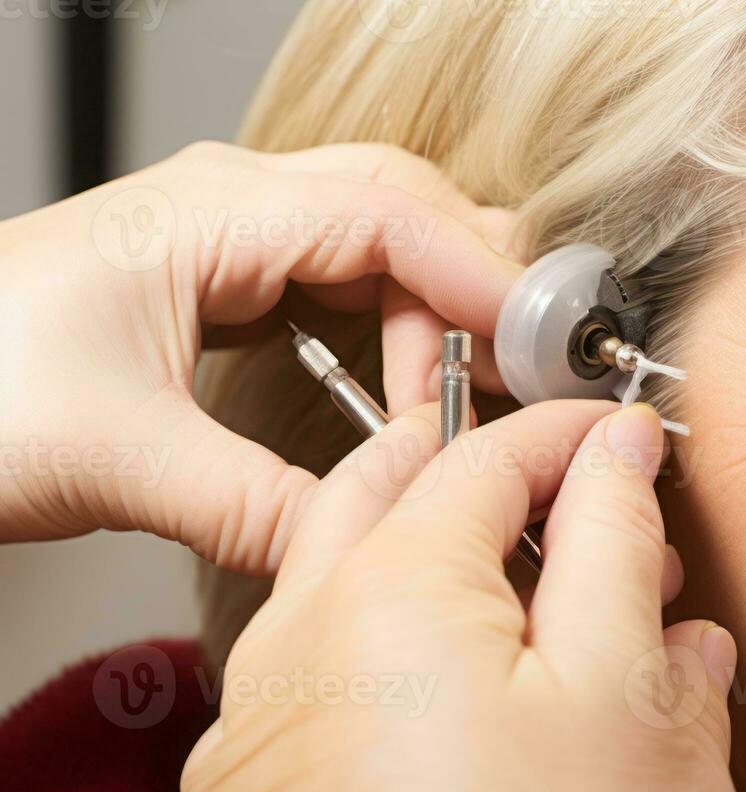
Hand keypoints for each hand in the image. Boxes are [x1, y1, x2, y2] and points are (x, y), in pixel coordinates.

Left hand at [0, 141, 519, 572]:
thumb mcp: (124, 461)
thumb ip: (260, 509)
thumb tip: (364, 547)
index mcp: (213, 215)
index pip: (391, 219)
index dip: (480, 279)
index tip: (539, 349)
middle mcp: (231, 207)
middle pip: (405, 208)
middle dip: (478, 282)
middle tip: (531, 368)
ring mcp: (229, 237)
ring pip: (380, 240)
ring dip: (440, 307)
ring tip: (480, 389)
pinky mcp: (225, 281)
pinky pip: (342, 279)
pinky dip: (395, 324)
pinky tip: (410, 383)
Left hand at [179, 400, 745, 791]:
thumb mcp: (633, 703)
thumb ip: (618, 549)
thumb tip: (618, 457)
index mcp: (391, 591)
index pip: (486, 456)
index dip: (568, 434)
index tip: (621, 439)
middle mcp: (296, 644)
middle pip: (385, 493)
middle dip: (473, 467)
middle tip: (552, 480)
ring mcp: (258, 729)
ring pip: (340, 583)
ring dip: (425, 554)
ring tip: (516, 589)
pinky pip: (314, 677)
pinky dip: (383, 645)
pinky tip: (449, 698)